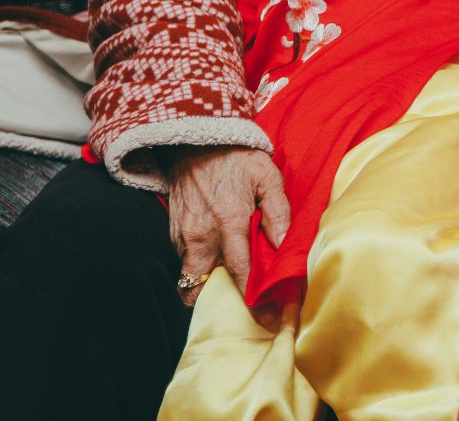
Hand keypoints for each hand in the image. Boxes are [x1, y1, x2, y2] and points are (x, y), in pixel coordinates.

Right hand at [164, 147, 289, 304]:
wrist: (195, 140)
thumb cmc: (237, 158)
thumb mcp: (267, 178)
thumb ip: (278, 212)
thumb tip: (283, 245)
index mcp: (228, 223)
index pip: (241, 272)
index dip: (254, 301)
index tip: (268, 320)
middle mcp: (200, 235)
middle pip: (202, 287)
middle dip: (219, 303)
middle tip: (244, 309)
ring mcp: (182, 235)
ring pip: (190, 276)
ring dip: (208, 286)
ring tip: (232, 289)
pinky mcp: (173, 231)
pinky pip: (184, 260)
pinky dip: (199, 268)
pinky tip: (219, 263)